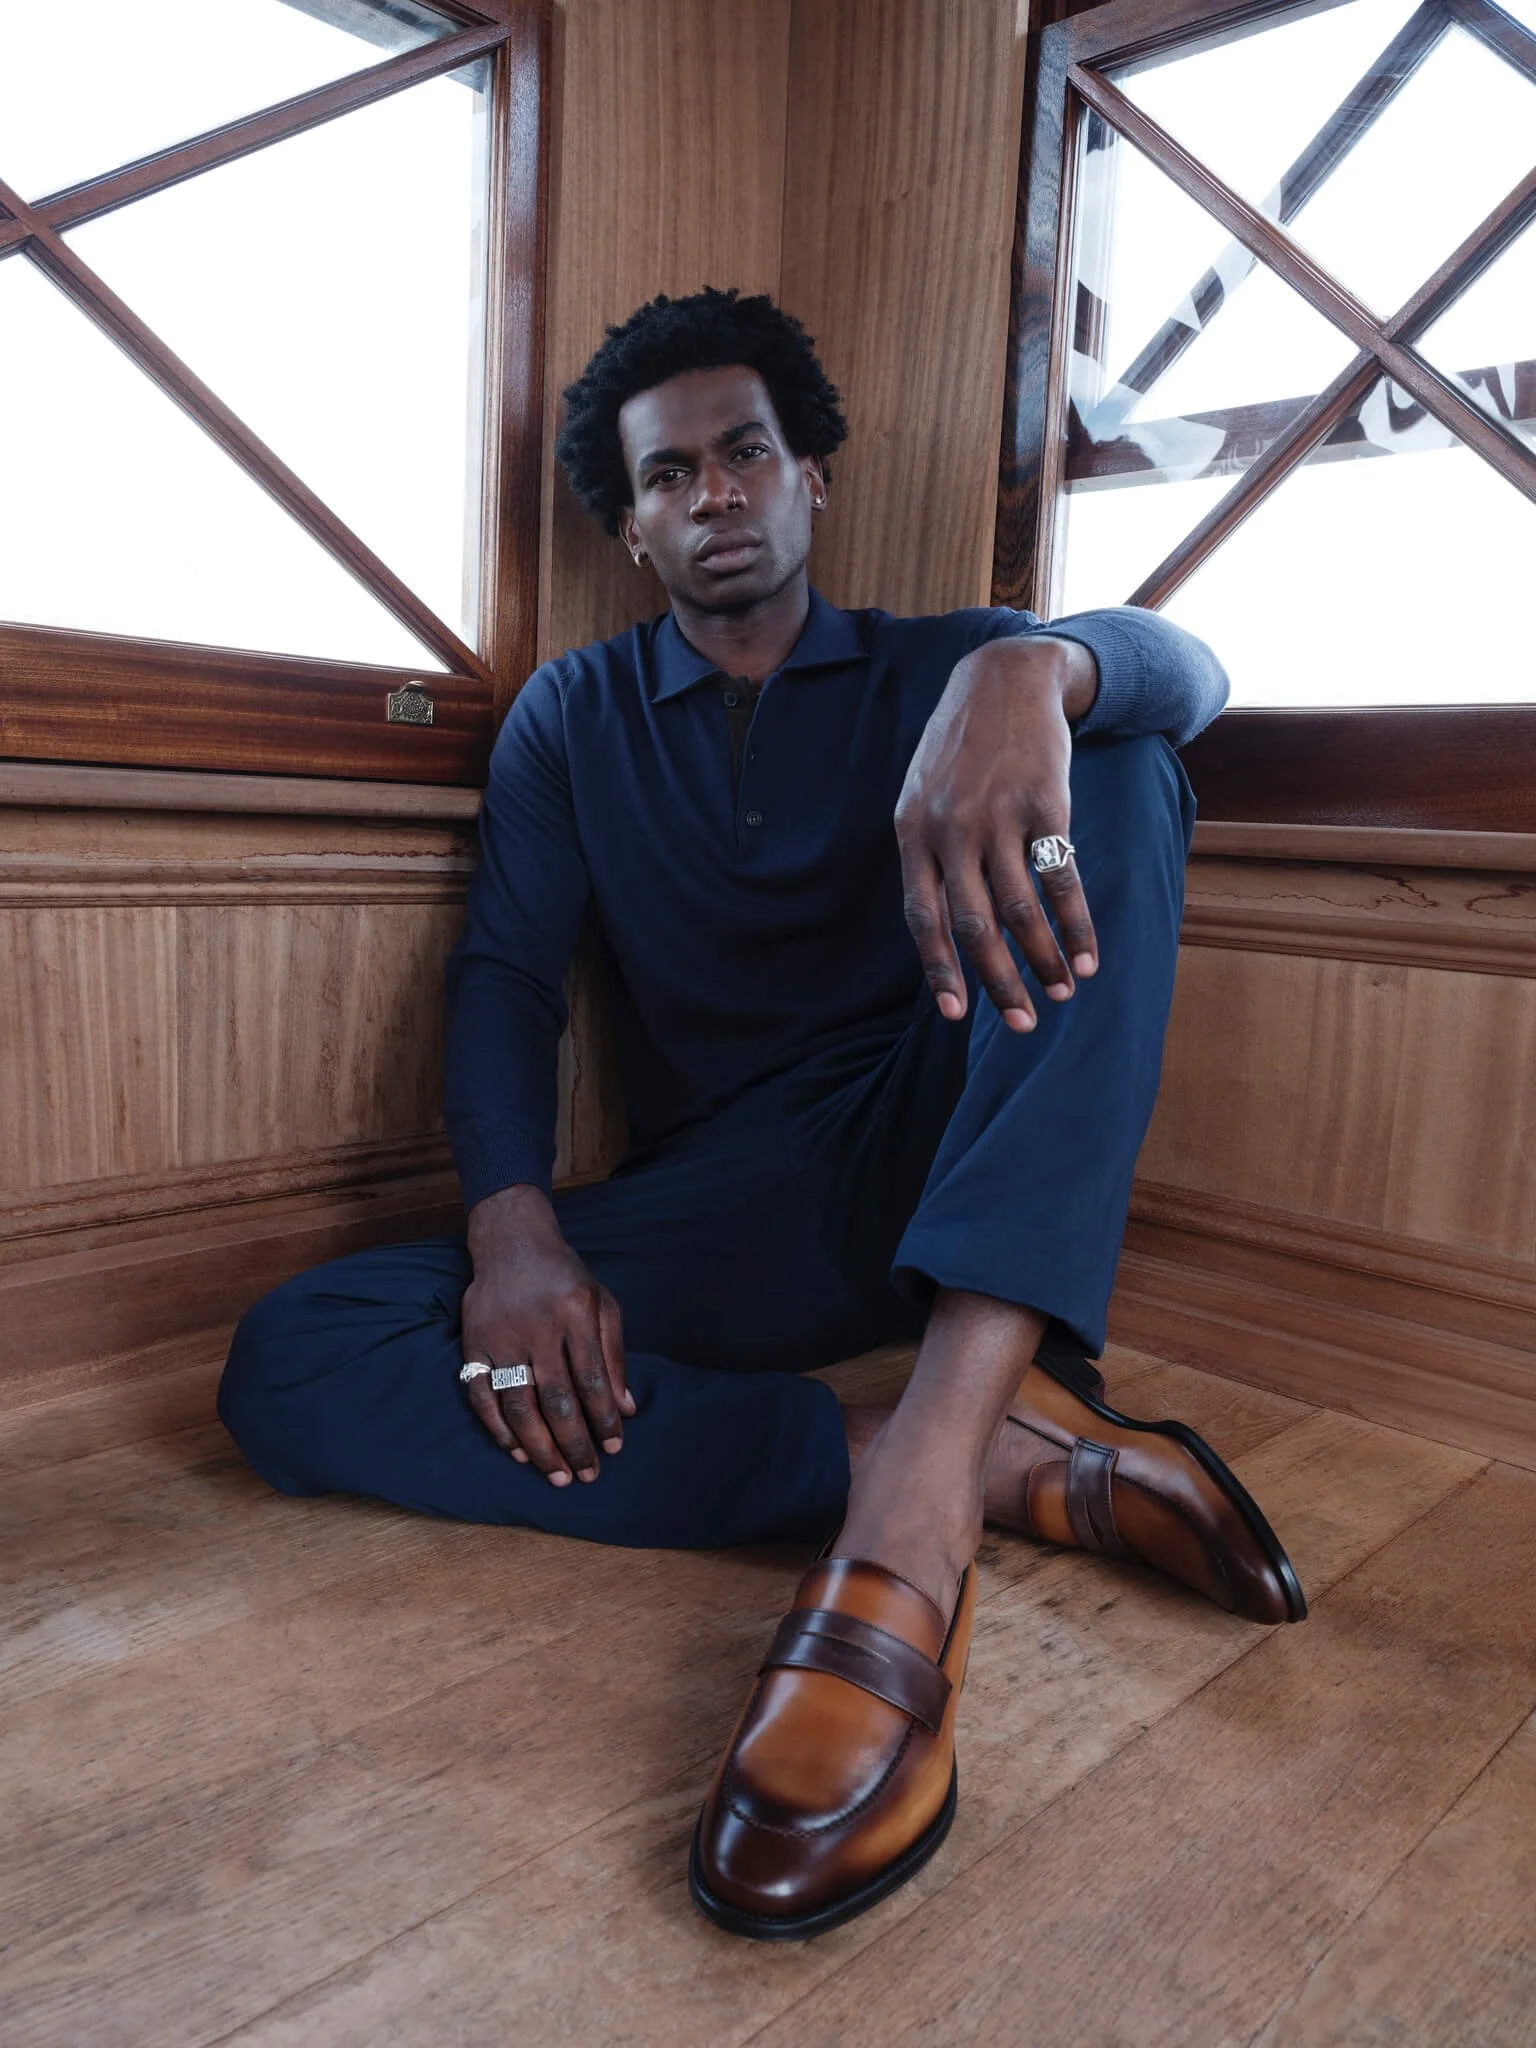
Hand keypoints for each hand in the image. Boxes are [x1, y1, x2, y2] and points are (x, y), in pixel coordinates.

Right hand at [460, 1185, 633, 1484]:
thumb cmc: (564, 1276)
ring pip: (518, 1404)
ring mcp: (501, 1336)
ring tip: (555, 1474)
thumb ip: (614, 1354)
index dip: (604, 1419)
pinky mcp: (472, 1343)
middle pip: (556, 1399)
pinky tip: (515, 1450)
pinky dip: (497, 1427)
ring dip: (537, 1447)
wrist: (511, 1242)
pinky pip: (481, 1394)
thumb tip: (625, 1409)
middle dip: (573, 1444)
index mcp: (575, 1312)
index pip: (593, 1379)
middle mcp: (537, 1326)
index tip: (613, 1448)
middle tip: (585, 1475)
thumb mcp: (601, 1301)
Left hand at [894, 636, 1098, 1031]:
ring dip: (1044, 959)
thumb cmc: (961, 748)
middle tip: (1021, 1023)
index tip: (955, 1013)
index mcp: (913, 831)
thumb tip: (943, 926)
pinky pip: (1060, 877)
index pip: (923, 915)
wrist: (1005, 679)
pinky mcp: (1045, 804)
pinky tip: (1088, 954)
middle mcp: (951, 828)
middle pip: (974, 923)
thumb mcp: (923, 793)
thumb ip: (928, 852)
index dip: (940, 968)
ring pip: (1020, 908)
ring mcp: (998, 816)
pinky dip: (1076, 923)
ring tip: (1062, 991)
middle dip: (998, 981)